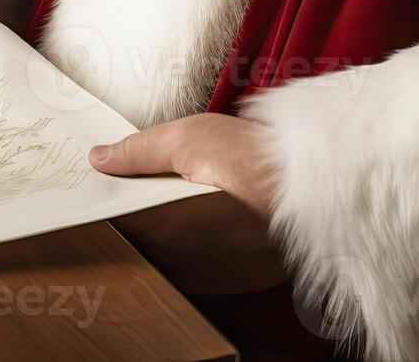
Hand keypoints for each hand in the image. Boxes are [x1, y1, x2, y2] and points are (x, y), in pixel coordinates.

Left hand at [92, 113, 286, 293]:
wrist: (318, 177)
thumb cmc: (255, 156)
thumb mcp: (190, 138)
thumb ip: (139, 152)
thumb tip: (100, 159)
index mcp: (167, 233)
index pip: (123, 228)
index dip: (117, 205)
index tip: (114, 187)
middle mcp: (188, 265)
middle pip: (148, 244)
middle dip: (145, 218)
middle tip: (154, 189)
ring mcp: (216, 277)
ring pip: (175, 258)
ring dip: (173, 235)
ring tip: (187, 201)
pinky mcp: (241, 280)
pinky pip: (206, 267)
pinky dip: (202, 247)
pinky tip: (211, 218)